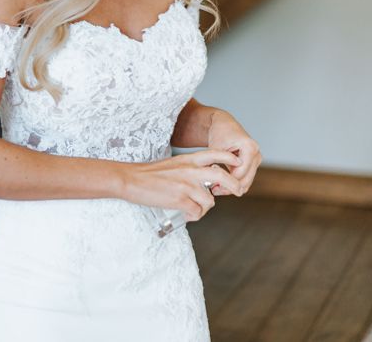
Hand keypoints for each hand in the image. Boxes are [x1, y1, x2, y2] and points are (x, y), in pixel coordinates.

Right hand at [122, 149, 243, 222]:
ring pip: (210, 201)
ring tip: (193, 209)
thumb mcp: (174, 165)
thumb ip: (190, 171)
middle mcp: (190, 170)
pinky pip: (197, 212)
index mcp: (188, 159)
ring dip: (203, 208)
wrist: (132, 180)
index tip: (239, 162)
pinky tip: (184, 214)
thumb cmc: (150, 174)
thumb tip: (205, 186)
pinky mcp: (180, 199)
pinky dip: (193, 217)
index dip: (230, 158)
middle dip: (235, 186)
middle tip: (237, 192)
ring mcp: (186, 185)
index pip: (215, 154)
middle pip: (223, 177)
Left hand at [206, 109, 261, 196]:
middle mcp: (257, 154)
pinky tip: (220, 183)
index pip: (240, 173)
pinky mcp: (253, 165)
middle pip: (246, 181)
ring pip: (246, 183)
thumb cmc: (219, 134)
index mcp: (250, 148)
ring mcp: (257, 160)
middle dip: (229, 188)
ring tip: (214, 187)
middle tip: (213, 189)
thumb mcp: (216, 149)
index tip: (211, 180)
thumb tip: (220, 184)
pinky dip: (233, 183)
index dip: (225, 180)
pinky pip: (245, 180)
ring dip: (231, 187)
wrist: (224, 125)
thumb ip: (219, 165)